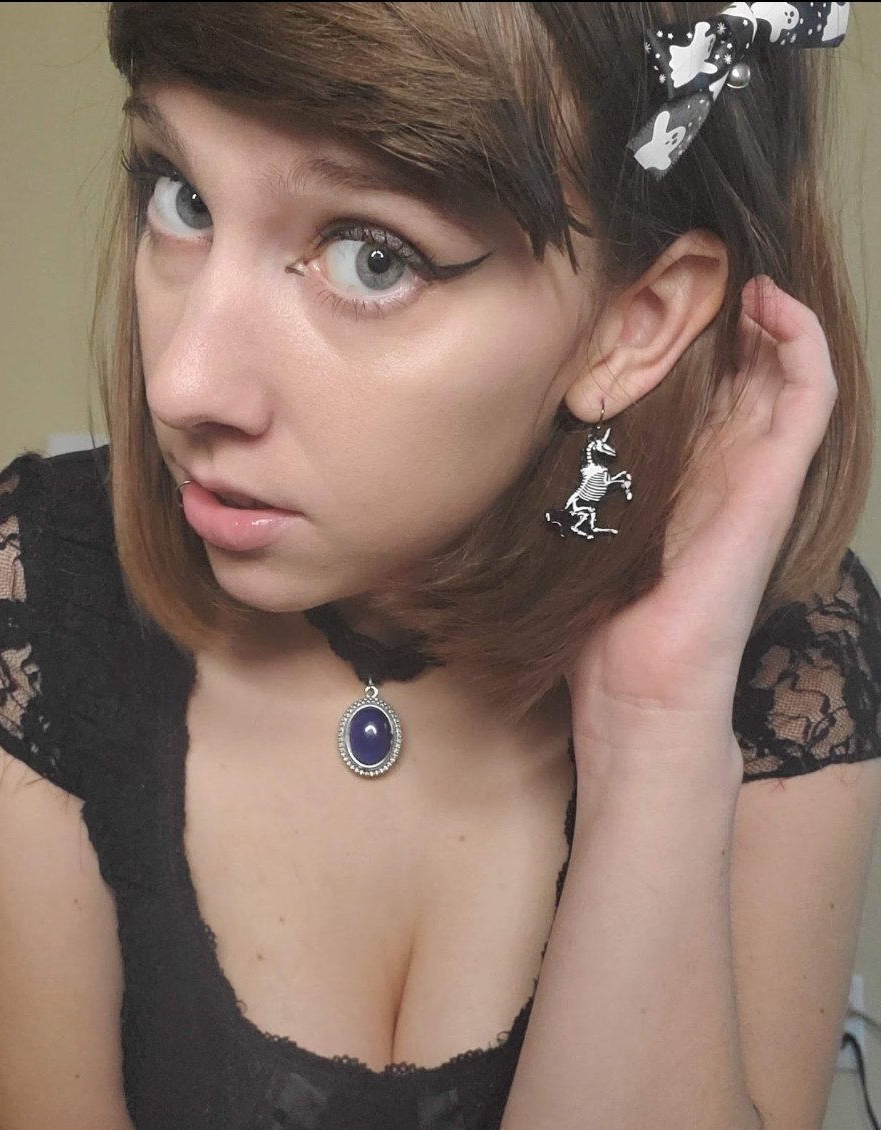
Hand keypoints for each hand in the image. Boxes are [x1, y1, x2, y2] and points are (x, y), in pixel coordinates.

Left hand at [566, 275, 838, 754]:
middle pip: (745, 365)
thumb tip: (510, 419)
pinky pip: (812, 395)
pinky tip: (771, 301)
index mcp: (681, 472)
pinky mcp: (777, 481)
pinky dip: (801, 341)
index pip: (701, 383)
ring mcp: (757, 470)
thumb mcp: (573, 518)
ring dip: (770, 313)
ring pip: (784, 369)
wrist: (638, 679)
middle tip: (702, 256)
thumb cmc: (602, 613)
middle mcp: (726, 464)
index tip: (658, 281)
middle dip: (729, 309)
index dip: (691, 330)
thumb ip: (568, 469)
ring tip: (741, 267)